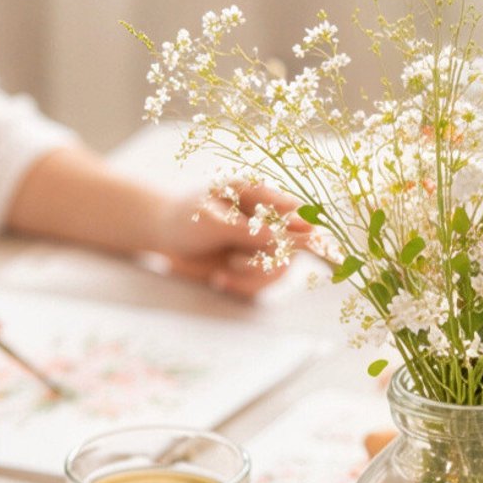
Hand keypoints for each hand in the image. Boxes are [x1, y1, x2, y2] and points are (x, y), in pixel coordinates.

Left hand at [147, 183, 310, 297]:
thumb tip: (275, 235)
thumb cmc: (185, 217)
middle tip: (237, 262)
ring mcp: (264, 244)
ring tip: (225, 270)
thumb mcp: (210, 221)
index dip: (309, 228)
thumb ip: (243, 228)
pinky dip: (243, 286)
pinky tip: (219, 280)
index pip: (298, 211)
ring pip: (281, 268)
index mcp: (261, 196)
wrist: (166, 233)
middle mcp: (270, 220)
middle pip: (296, 245)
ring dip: (254, 276)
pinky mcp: (255, 266)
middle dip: (271, 259)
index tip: (317, 243)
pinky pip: (263, 284)